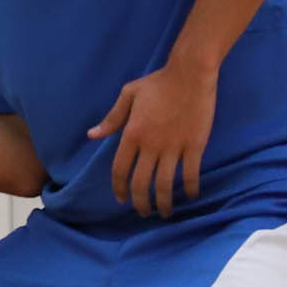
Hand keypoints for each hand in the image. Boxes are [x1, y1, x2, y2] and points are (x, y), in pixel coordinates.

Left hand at [85, 56, 216, 215]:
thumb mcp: (128, 95)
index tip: (121, 199)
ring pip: (166, 184)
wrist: (190, 74)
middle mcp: (150, 145)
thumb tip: (92, 135)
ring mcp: (173, 147)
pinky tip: (191, 196)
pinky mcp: (194, 146)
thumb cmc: (158, 83)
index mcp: (131, 134)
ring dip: (164, 203)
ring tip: (164, 212)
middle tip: (143, 212)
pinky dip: (191, 188)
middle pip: (141, 183)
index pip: (120, 169)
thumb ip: (111, 119)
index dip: (119, 188)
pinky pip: (191, 174)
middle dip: (140, 202)